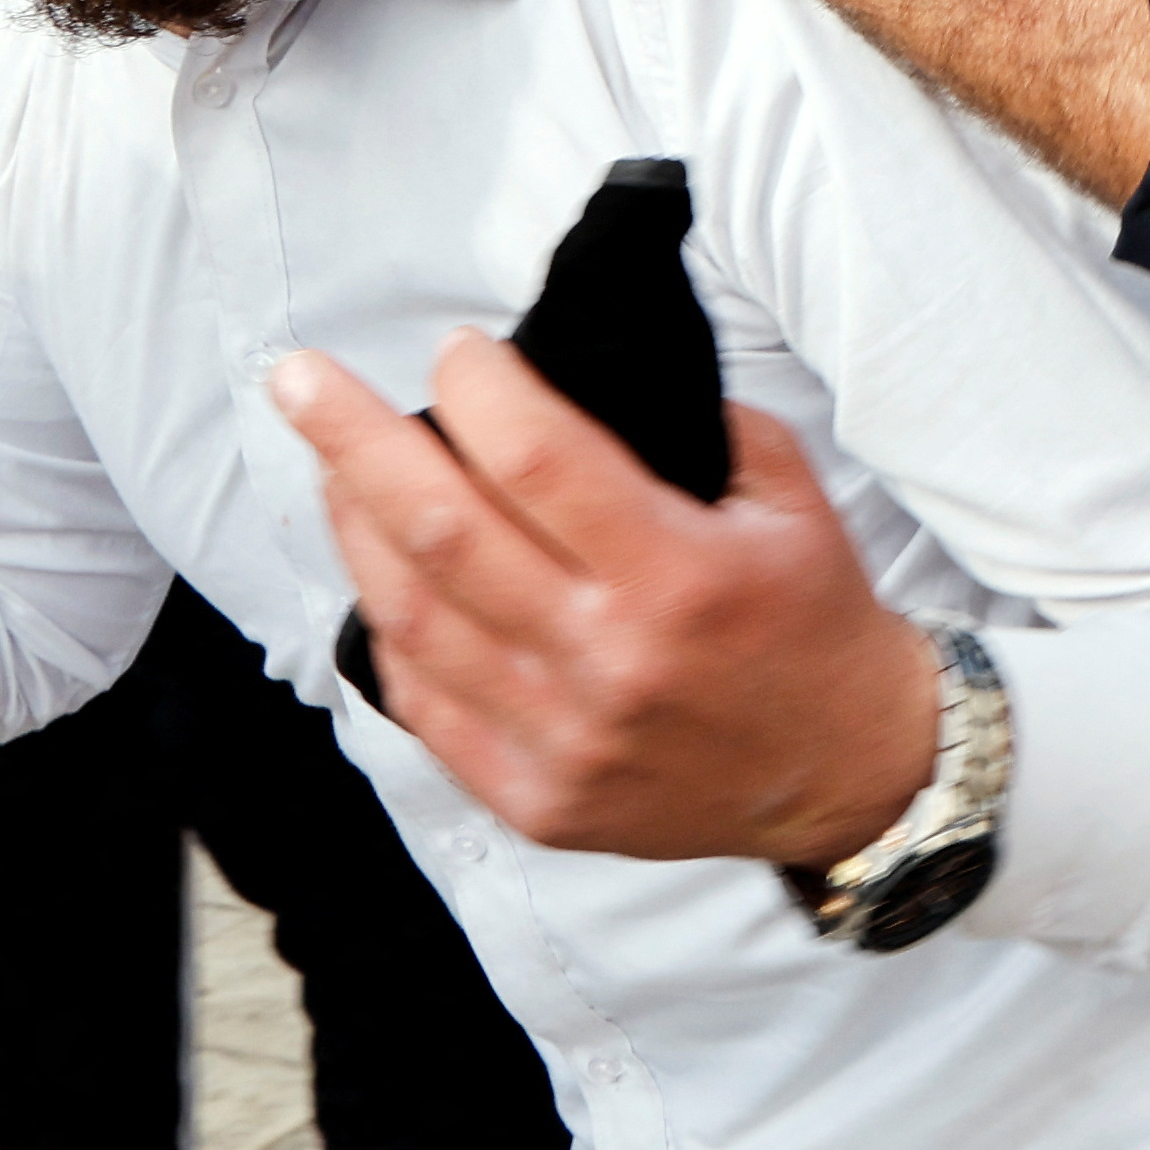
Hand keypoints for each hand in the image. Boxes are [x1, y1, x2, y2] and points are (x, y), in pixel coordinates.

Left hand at [272, 335, 940, 864]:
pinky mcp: (534, 798)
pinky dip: (386, 624)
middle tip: (301, 379)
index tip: (458, 351)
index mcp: (681, 575)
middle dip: (355, 440)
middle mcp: (609, 660)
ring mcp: (561, 739)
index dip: (477, 390)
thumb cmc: (814, 622)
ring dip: (353, 525)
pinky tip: (375, 568)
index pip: (539, 460)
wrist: (848, 774)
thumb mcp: (792, 498)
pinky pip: (422, 701)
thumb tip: (580, 368)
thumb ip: (695, 425)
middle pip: (442, 530)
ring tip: (329, 464)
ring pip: (410, 615)